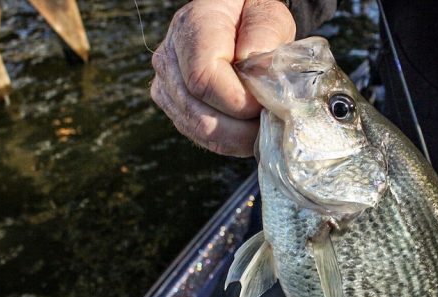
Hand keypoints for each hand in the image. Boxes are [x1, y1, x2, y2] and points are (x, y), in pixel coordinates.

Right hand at [150, 0, 294, 156]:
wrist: (235, 22)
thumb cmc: (253, 17)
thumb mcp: (267, 14)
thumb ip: (264, 35)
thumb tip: (253, 70)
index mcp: (191, 27)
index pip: (203, 78)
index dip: (237, 100)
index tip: (265, 104)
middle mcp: (170, 58)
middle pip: (198, 112)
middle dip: (241, 127)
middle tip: (271, 123)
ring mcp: (166, 85)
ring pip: (198, 129)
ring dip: (237, 137)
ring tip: (263, 126)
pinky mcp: (174, 107)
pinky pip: (200, 136)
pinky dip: (229, 141)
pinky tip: (249, 131)